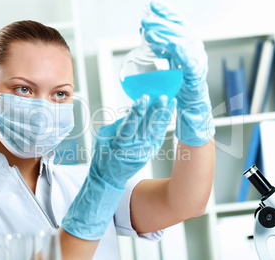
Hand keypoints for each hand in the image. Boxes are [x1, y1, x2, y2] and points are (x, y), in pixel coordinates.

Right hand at [62, 94, 175, 239]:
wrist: (108, 177)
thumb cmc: (103, 154)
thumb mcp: (103, 136)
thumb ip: (118, 124)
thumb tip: (134, 112)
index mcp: (120, 143)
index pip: (130, 124)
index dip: (138, 110)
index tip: (144, 98)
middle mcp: (134, 147)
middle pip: (148, 126)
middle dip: (156, 110)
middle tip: (162, 97)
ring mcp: (144, 151)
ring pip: (157, 130)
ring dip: (164, 116)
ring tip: (171, 102)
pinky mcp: (150, 152)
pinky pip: (159, 136)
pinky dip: (164, 124)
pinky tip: (168, 114)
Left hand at [142, 0, 214, 145]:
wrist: (191, 108)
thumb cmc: (179, 87)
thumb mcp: (168, 63)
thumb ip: (160, 48)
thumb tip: (145, 33)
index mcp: (188, 45)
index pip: (178, 24)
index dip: (167, 13)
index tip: (153, 5)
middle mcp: (195, 49)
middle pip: (179, 29)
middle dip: (162, 21)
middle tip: (146, 18)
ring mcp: (197, 60)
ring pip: (181, 40)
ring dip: (163, 33)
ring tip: (147, 29)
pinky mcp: (195, 73)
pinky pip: (185, 58)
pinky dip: (173, 48)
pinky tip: (159, 42)